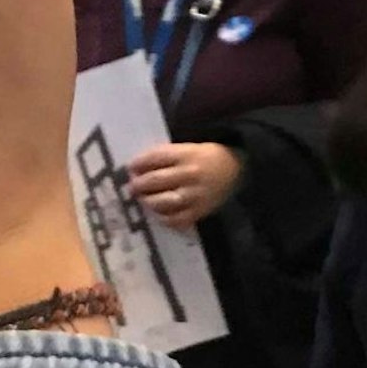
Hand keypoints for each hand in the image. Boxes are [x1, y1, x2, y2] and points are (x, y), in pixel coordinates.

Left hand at [127, 140, 242, 231]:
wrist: (236, 170)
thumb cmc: (207, 157)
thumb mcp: (188, 148)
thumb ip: (166, 157)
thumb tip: (138, 168)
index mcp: (186, 154)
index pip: (156, 158)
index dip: (139, 163)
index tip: (130, 167)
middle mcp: (190, 174)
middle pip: (156, 180)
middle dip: (139, 184)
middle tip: (132, 187)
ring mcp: (195, 194)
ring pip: (164, 201)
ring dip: (149, 201)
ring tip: (143, 200)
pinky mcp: (200, 211)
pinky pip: (178, 219)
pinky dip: (165, 219)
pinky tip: (158, 214)